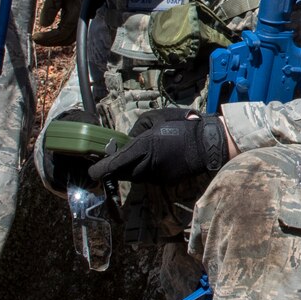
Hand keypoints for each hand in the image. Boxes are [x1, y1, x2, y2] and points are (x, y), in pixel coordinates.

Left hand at [34, 0, 99, 45]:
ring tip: (42, 37)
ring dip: (56, 40)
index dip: (48, 38)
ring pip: (70, 38)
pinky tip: (51, 32)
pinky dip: (61, 35)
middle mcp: (82, 19)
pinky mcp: (81, 19)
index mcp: (76, 12)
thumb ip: (49, 9)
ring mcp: (83, 20)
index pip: (62, 32)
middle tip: (37, 39)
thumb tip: (43, 25)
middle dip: (51, 41)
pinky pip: (72, 32)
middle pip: (67, 39)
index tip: (35, 37)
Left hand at [95, 108, 229, 185]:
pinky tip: (154, 160)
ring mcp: (158, 176)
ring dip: (131, 169)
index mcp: (145, 146)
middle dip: (115, 169)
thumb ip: (137, 130)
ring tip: (136, 158)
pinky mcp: (166, 181)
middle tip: (110, 162)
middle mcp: (148, 164)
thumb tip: (127, 141)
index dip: (102, 169)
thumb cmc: (181, 125)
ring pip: (136, 176)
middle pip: (123, 173)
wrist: (207, 143)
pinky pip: (149, 178)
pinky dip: (146, 171)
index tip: (93, 172)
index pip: (117, 163)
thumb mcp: (156, 118)